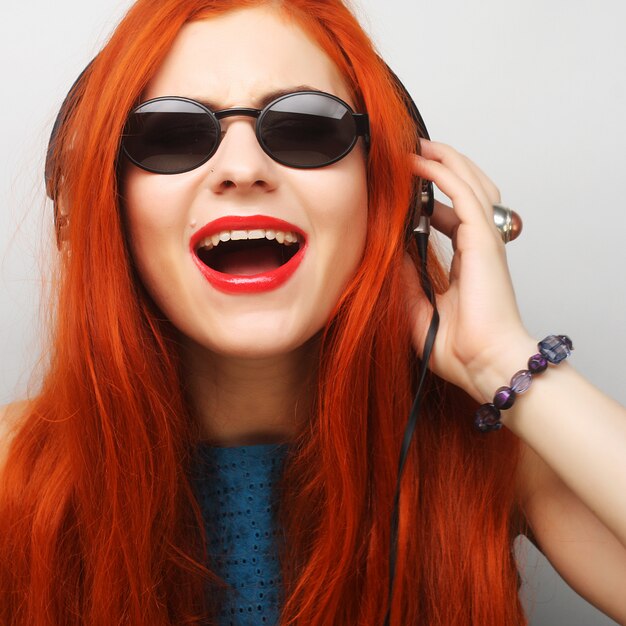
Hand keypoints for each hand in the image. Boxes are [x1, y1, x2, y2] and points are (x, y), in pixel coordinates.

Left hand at [403, 139, 533, 401]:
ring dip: (444, 160)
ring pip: (469, 183)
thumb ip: (405, 274)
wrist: (481, 364)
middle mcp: (478, 246)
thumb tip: (388, 246)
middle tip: (414, 152)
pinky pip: (463, 193)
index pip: (451, 217)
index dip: (429, 198)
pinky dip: (442, 172)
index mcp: (466, 262)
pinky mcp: (483, 239)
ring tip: (418, 145)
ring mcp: (484, 240)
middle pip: (466, 191)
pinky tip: (420, 160)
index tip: (404, 188)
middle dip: (442, 168)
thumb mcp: (415, 305)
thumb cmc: (456, 345)